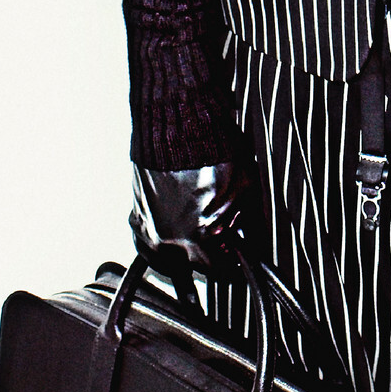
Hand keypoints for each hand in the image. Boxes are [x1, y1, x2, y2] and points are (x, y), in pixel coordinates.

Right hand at [130, 135, 265, 278]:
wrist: (181, 122)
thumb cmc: (212, 149)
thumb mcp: (246, 189)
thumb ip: (249, 224)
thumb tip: (254, 241)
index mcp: (198, 236)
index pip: (216, 269)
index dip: (229, 264)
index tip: (234, 260)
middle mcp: (169, 237)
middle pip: (191, 264)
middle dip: (207, 255)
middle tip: (219, 241)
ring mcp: (149, 225)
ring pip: (165, 256)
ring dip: (181, 251)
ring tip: (196, 237)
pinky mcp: (136, 210)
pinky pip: (145, 237)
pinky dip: (158, 238)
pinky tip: (172, 229)